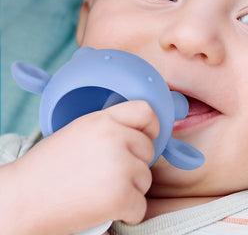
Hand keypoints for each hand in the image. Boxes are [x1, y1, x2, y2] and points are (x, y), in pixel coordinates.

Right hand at [2, 100, 158, 234]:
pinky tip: (105, 209)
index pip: (146, 111)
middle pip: (148, 150)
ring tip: (100, 192)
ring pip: (146, 179)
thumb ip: (110, 127)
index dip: (152, 126)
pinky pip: (140, 207)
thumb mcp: (80, 131)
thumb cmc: (47, 168)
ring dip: (130, 190)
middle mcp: (115, 138)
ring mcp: (120, 167)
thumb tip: (139, 133)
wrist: (19, 200)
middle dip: (134, 165)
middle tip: (107, 175)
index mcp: (103, 120)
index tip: (148, 137)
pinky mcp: (120, 196)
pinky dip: (127, 213)